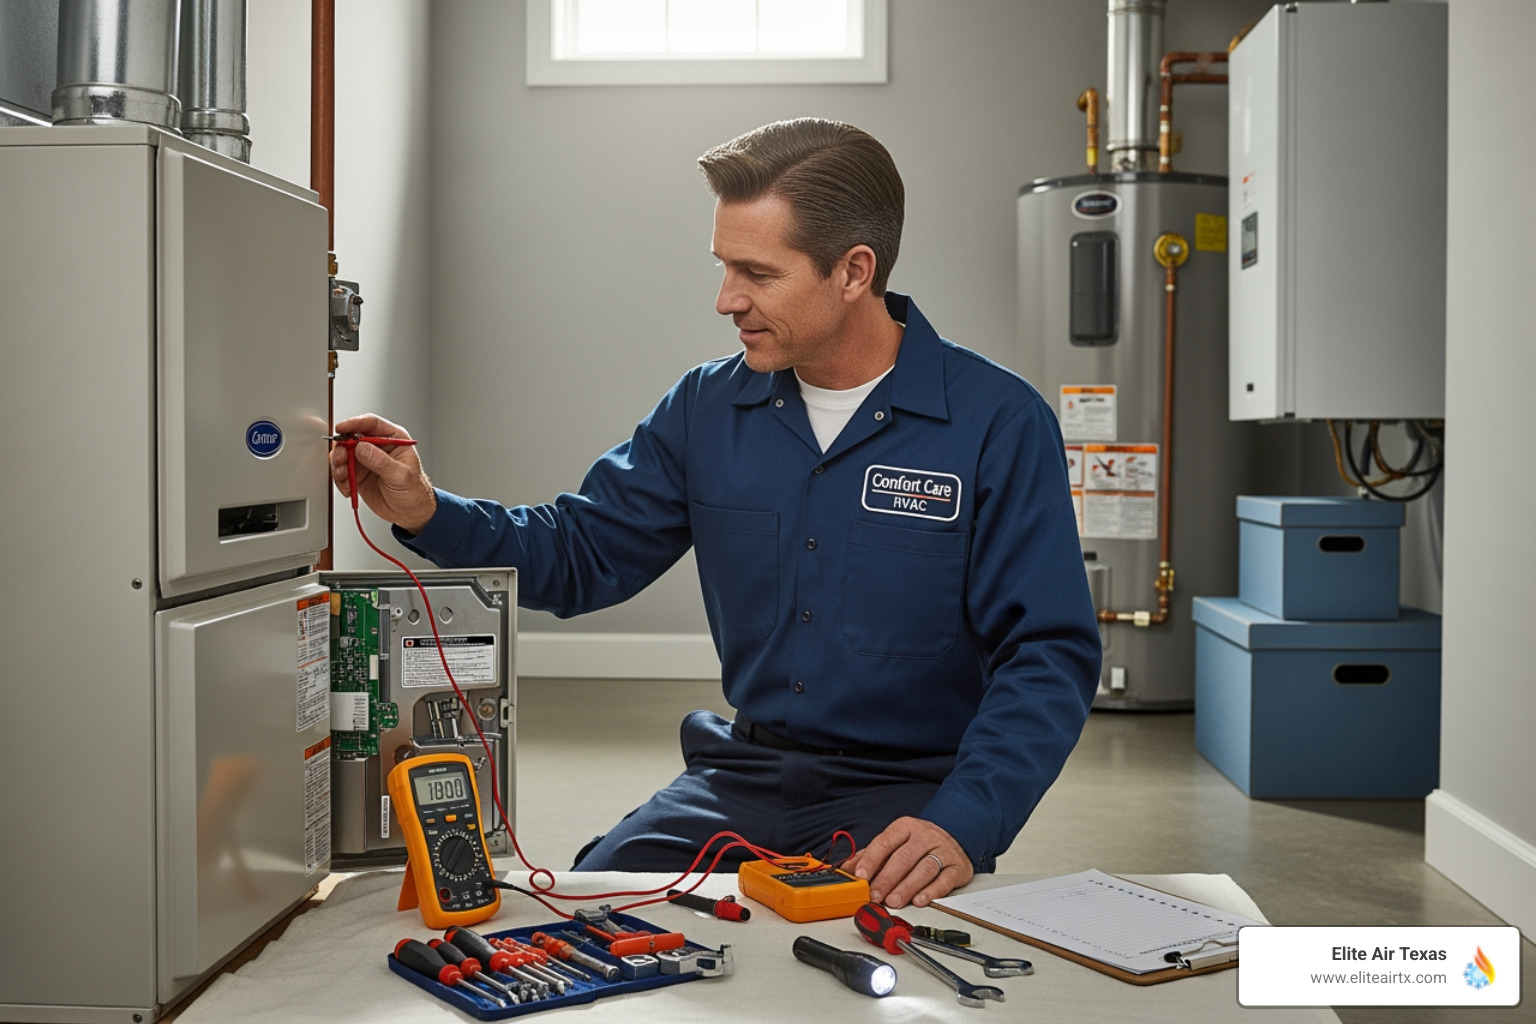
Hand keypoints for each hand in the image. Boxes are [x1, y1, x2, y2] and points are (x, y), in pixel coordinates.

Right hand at [329, 413, 436, 533]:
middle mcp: (377, 446)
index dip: (354, 423)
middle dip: (342, 449)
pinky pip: (341, 471)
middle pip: (351, 437)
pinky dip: (340, 480)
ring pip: (343, 454)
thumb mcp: (401, 475)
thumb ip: (381, 461)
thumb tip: (361, 447)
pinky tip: (348, 488)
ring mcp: (366, 460)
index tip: (341, 429)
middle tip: (341, 461)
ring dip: (339, 466)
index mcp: (393, 439)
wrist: (410, 512)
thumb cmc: (414, 491)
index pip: (371, 423)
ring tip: (345, 478)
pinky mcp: (357, 473)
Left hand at [841, 817, 972, 909]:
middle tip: (875, 895)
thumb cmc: (919, 842)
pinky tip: (919, 901)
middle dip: (887, 879)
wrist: (956, 834)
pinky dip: (931, 892)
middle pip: (903, 858)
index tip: (861, 875)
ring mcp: (942, 851)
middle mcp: (924, 837)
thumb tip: (846, 870)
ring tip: (893, 902)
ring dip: (906, 888)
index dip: (871, 860)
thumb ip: (870, 855)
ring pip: (923, 870)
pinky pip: (944, 880)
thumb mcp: (894, 842)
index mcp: (905, 827)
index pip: (885, 842)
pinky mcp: (957, 867)